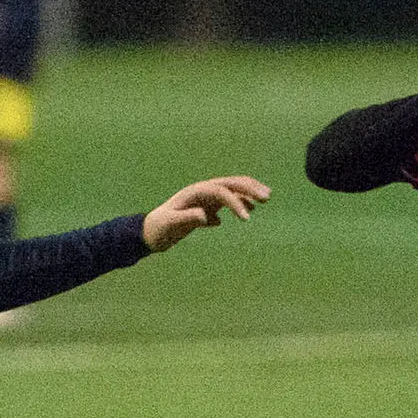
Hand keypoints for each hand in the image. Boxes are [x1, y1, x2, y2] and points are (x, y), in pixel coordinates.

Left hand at [141, 175, 271, 250]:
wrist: (149, 233)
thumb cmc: (158, 229)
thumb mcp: (170, 225)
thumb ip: (187, 218)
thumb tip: (207, 216)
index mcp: (194, 192)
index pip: (221, 191)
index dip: (236, 202)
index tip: (247, 219)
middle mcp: (201, 191)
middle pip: (230, 184)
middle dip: (249, 188)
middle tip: (268, 196)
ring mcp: (204, 198)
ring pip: (231, 190)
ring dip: (248, 192)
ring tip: (266, 199)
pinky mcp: (205, 207)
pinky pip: (226, 201)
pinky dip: (239, 203)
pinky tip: (249, 211)